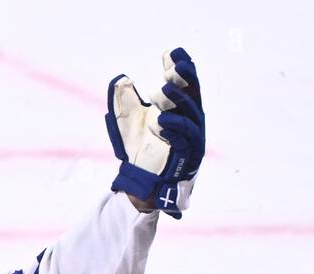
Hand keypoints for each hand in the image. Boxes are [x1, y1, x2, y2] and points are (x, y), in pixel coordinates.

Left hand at [105, 48, 204, 218]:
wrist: (141, 181)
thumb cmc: (140, 150)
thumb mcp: (128, 122)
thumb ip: (125, 102)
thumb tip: (120, 80)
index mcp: (180, 109)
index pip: (184, 83)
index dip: (179, 67)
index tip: (169, 52)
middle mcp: (190, 120)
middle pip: (193, 94)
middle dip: (185, 78)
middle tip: (172, 66)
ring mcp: (193, 138)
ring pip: (190, 115)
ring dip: (176, 101)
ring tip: (160, 91)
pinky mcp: (190, 155)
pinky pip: (185, 139)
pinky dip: (173, 128)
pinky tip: (159, 121)